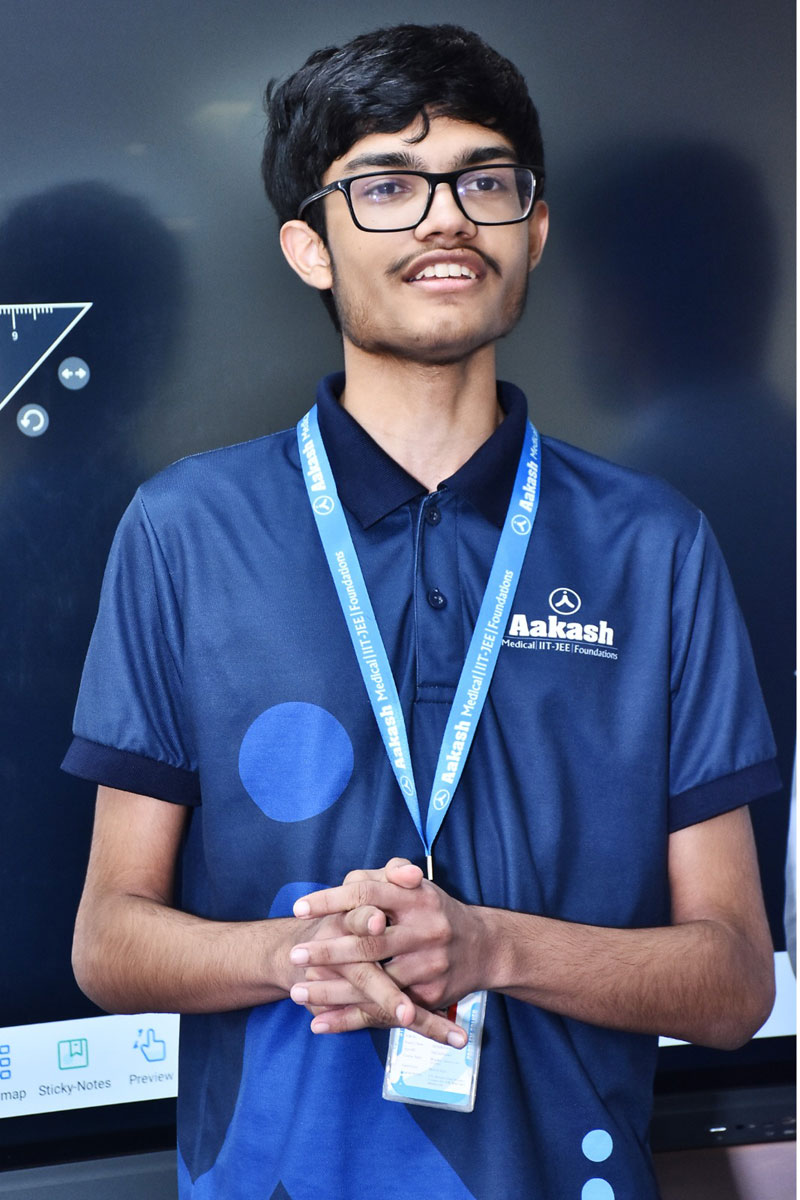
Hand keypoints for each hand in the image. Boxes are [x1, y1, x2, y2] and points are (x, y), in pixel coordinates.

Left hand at [289, 858, 488, 1039]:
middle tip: (295, 956)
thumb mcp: (418, 886)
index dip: (332, 900)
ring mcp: (428, 966)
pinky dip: (350, 1018)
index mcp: (417, 897)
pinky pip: (384, 1010)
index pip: (367, 894)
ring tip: (298, 991)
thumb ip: (387, 875)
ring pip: (373, 982)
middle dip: (328, 951)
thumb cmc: (436, 912)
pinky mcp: (429, 996)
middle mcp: (425, 930)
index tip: (300, 909)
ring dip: (333, 991)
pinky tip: (320, 1022)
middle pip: (368, 942)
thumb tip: (354, 879)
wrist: (485, 947)